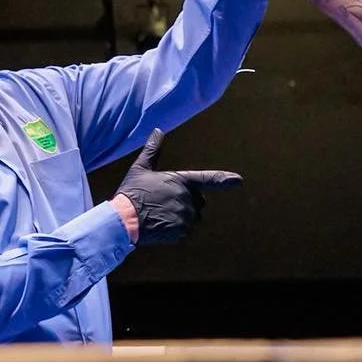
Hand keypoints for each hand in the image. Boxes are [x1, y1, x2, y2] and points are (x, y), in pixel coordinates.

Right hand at [113, 129, 241, 244]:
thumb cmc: (132, 193)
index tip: (238, 181)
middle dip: (185, 203)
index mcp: (182, 181)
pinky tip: (161, 226)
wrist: (124, 220)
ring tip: (160, 215)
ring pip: (192, 218)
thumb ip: (153, 150)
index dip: (224, 179)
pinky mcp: (183, 232)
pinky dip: (175, 230)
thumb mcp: (140, 168)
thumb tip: (157, 130)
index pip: (208, 179)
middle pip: (198, 202)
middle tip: (161, 203)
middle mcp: (189, 199)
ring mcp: (187, 216)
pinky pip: (186, 231)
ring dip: (180, 217)